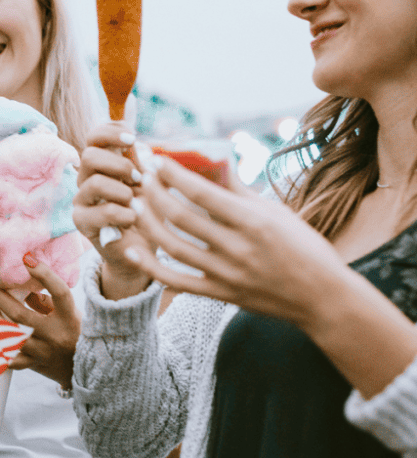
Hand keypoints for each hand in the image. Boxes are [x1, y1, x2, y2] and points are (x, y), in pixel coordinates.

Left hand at [0, 258, 79, 389]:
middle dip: (1, 298)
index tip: (27, 259)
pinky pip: (6, 356)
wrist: (81, 368)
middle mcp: (55, 336)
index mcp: (69, 318)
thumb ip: (43, 299)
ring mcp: (42, 352)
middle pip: (20, 315)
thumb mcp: (67, 312)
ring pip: (9, 336)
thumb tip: (17, 284)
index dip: (44, 274)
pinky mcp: (31, 364)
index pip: (60, 292)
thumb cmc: (72, 332)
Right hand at [74, 123, 154, 297]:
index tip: (132, 138)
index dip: (110, 131)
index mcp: (102, 163)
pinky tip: (133, 219)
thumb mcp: (152, 185)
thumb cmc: (147, 212)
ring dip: (122, 191)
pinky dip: (124, 214)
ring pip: (94, 182)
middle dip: (119, 165)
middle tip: (138, 179)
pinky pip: (101, 212)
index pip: (94, 136)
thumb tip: (140, 147)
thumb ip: (145, 164)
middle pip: (89, 155)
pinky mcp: (82, 222)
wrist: (141, 249)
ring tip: (135, 203)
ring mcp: (81, 199)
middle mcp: (86, 178)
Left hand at [124, 156, 346, 327]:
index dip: (173, 174)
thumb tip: (212, 158)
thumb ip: (238, 189)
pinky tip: (133, 250)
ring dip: (148, 223)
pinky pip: (177, 282)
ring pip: (173, 247)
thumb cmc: (304, 247)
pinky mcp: (221, 295)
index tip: (155, 159)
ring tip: (134, 203)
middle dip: (154, 192)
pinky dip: (151, 267)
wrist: (324, 299)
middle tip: (140, 176)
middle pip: (181, 217)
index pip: (202, 193)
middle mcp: (238, 249)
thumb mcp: (276, 212)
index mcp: (254, 222)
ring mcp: (227, 275)